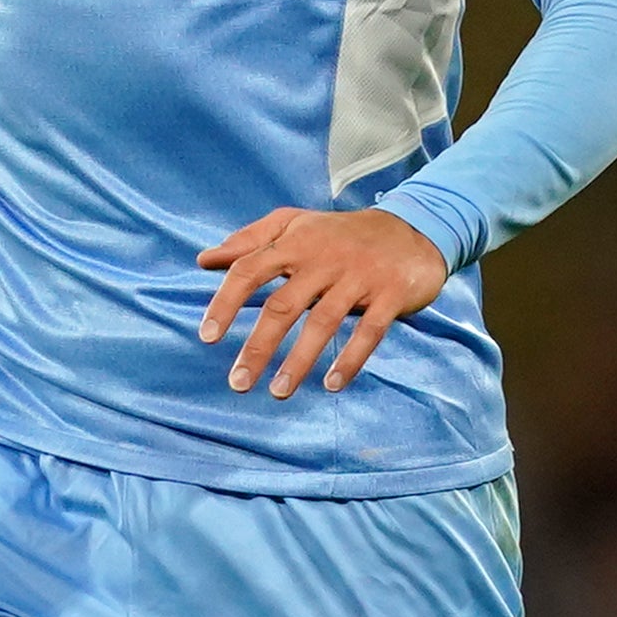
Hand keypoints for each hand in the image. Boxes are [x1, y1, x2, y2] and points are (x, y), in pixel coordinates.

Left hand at [196, 206, 449, 398]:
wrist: (412, 228)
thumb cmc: (339, 234)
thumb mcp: (294, 224)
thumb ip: (249, 241)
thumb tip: (204, 260)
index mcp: (296, 242)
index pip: (251, 270)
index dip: (226, 303)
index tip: (207, 337)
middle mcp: (325, 259)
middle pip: (284, 304)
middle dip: (259, 346)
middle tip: (238, 382)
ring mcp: (359, 277)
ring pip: (323, 322)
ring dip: (299, 360)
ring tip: (278, 392)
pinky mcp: (391, 294)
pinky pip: (369, 331)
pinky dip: (350, 358)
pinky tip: (332, 384)